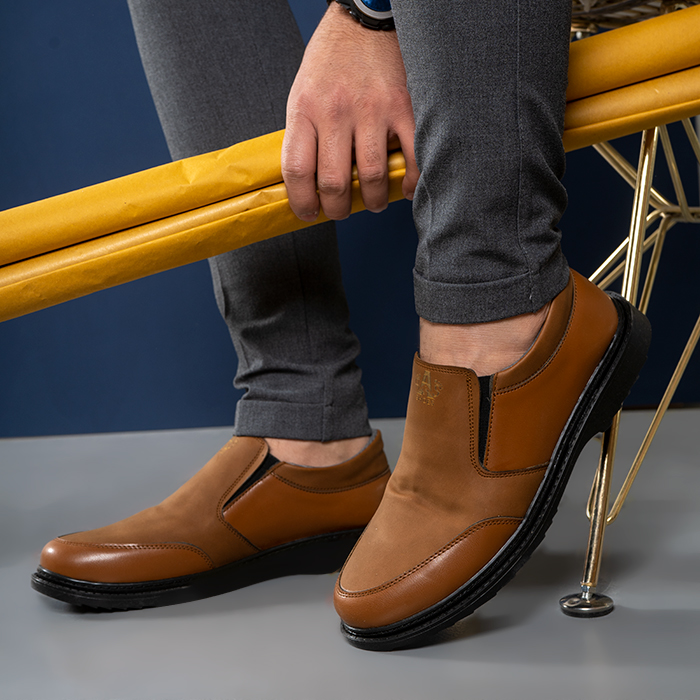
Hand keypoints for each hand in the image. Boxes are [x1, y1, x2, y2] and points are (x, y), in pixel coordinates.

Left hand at [281, 3, 418, 221]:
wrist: (364, 22)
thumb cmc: (332, 61)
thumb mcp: (303, 94)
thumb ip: (305, 136)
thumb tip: (310, 183)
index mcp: (305, 109)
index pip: (297, 170)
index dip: (302, 201)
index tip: (308, 212)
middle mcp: (336, 111)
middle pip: (334, 182)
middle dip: (338, 209)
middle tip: (341, 210)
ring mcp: (371, 110)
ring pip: (372, 177)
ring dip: (373, 201)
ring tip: (373, 201)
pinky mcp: (402, 107)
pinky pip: (410, 157)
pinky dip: (410, 181)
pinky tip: (405, 188)